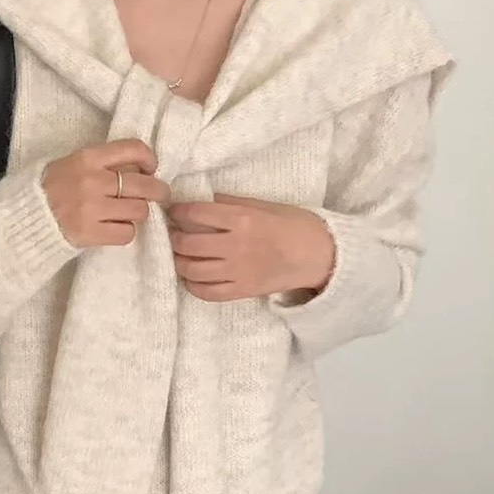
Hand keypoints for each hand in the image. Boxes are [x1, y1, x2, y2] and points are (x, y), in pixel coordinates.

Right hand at [43, 140, 171, 248]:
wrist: (27, 217)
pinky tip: (117, 228)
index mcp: (89, 158)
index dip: (149, 159)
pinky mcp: (91, 234)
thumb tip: (139, 169)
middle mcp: (93, 181)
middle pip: (143, 185)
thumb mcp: (74, 162)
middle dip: (158, 191)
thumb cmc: (53, 187)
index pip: (133, 149)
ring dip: (138, 213)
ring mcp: (92, 209)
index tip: (151, 168)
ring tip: (129, 213)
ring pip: (138, 211)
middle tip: (160, 195)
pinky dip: (126, 232)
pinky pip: (126, 234)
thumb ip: (103, 162)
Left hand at [168, 195, 335, 301]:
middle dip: (174, 237)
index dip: (178, 211)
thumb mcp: (266, 205)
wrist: (320, 256)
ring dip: (179, 261)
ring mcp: (237, 271)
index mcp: (242, 218)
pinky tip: (191, 277)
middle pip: (187, 243)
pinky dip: (192, 285)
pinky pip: (206, 292)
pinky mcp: (242, 291)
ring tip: (180, 255)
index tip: (173, 211)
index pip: (196, 213)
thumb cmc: (296, 225)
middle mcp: (236, 245)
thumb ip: (233, 203)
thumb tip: (206, 200)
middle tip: (174, 234)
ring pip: (191, 269)